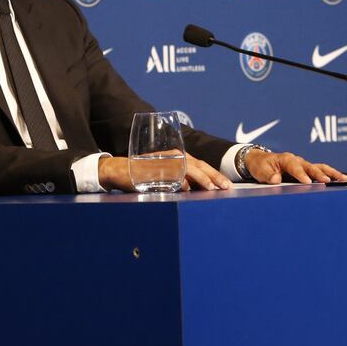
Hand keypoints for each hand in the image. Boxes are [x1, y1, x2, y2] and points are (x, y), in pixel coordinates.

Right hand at [98, 154, 232, 191]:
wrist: (120, 170)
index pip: (200, 164)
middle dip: (214, 176)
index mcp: (178, 156)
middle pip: (198, 165)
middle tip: (226, 187)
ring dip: (201, 179)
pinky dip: (180, 182)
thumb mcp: (166, 173)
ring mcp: (164, 163)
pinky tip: (188, 189)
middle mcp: (174, 156)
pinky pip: (170, 175)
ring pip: (188, 169)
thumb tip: (196, 189)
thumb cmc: (145, 173)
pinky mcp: (154, 170)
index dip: (214, 174)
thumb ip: (181, 178)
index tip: (226, 184)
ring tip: (212, 188)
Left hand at [244, 150, 346, 184]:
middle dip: (320, 174)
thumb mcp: (260, 170)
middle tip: (328, 181)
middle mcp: (297, 160)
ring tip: (344, 178)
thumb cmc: (260, 165)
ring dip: (332, 173)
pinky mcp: (307, 170)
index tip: (307, 182)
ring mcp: (304, 165)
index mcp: (286, 158)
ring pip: (320, 167)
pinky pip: (321, 171)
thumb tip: (276, 179)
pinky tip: (342, 179)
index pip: (295, 167)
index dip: (301, 175)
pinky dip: (331, 175)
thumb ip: (268, 175)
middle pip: (311, 167)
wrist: (260, 161)